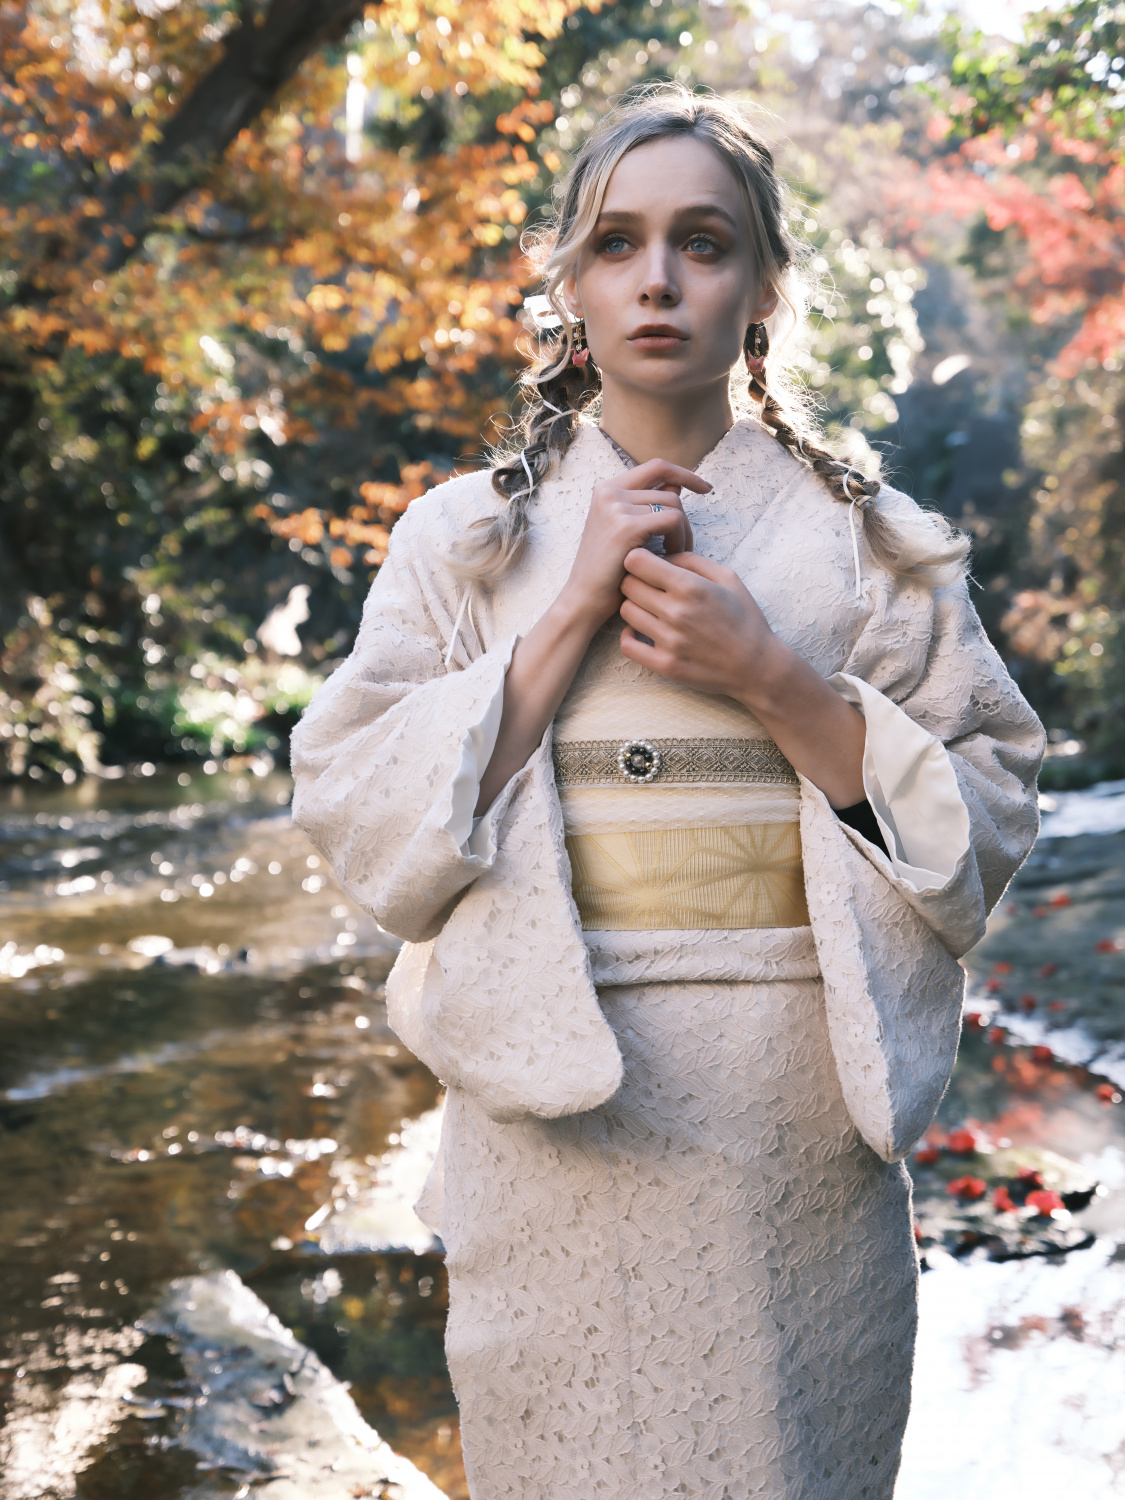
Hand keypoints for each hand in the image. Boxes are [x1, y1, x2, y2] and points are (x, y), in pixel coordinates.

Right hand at [560, 459, 709, 625]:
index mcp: (607, 489)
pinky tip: (669, 558)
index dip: (685, 474)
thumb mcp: (625, 531)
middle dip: (684, 520)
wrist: (583, 599)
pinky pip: (673, 520)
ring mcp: (615, 506)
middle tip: (684, 547)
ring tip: (675, 557)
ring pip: (674, 505)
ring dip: (683, 533)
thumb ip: (647, 506)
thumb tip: (677, 486)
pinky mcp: (626, 526)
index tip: (705, 488)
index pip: (656, 467)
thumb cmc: (607, 571)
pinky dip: (679, 540)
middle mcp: (609, 491)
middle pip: (670, 491)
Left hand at [617, 548, 867, 806]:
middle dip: (635, 581)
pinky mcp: (665, 665)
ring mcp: (669, 640)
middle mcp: (676, 612)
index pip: (636, 561)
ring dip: (634, 607)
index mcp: (690, 587)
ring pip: (626, 611)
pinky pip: (627, 645)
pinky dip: (629, 636)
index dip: (637, 559)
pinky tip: (641, 632)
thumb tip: (662, 555)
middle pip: (628, 585)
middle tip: (648, 587)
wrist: (757, 665)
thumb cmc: (744, 618)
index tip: (646, 564)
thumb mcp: (728, 577)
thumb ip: (692, 560)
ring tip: (650, 609)